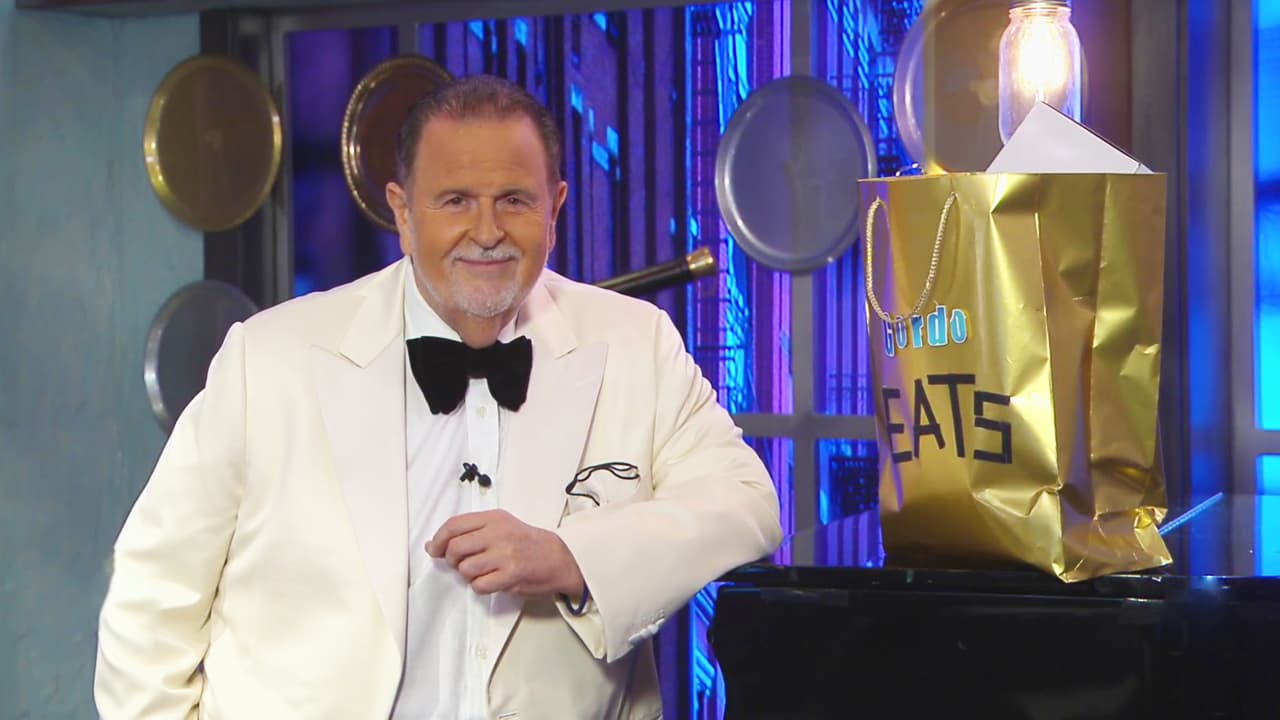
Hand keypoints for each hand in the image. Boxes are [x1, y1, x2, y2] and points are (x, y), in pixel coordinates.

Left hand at [426, 509, 584, 596]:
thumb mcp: (502, 525)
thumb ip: (471, 531)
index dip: (438, 540)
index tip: (434, 550)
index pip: (454, 525)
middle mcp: (498, 533)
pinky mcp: (511, 574)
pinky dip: (480, 587)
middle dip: (452, 561)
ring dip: (468, 575)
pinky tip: (491, 581)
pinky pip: (479, 585)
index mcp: (494, 518)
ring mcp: (505, 554)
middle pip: (455, 549)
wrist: (559, 557)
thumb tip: (434, 544)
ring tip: (482, 572)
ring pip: (465, 569)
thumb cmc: (527, 542)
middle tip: (461, 564)